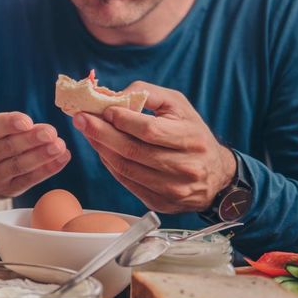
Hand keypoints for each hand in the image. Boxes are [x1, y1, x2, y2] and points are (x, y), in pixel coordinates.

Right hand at [0, 54, 69, 197]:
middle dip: (31, 141)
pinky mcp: (8, 188)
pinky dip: (47, 170)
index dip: (9, 124)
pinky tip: (62, 158)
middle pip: (9, 148)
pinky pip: (29, 180)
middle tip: (51, 132)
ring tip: (59, 145)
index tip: (26, 120)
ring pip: (20, 166)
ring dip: (42, 157)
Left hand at [72, 82, 235, 213]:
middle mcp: (186, 167)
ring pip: (126, 168)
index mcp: (192, 139)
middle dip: (101, 133)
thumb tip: (115, 96)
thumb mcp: (178, 105)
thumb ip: (147, 93)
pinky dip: (110, 165)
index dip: (122, 119)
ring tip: (87, 132)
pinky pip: (127, 182)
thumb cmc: (192, 132)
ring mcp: (173, 189)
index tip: (102, 109)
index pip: (150, 130)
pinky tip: (102, 150)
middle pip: (133, 151)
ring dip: (101, 149)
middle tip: (80, 119)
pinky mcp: (162, 203)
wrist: (217, 174)